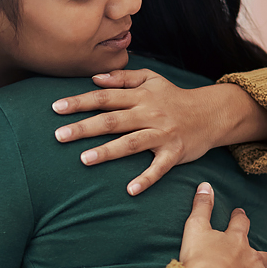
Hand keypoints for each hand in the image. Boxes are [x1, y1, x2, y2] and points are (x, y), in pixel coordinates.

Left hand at [52, 69, 266, 194]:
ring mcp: (162, 133)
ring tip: (84, 159)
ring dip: (108, 151)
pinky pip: (159, 168)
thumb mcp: (151, 79)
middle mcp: (149, 113)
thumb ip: (123, 77)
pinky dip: (146, 178)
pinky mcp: (174, 152)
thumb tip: (95, 78)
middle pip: (112, 120)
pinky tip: (130, 190)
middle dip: (84, 128)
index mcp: (140, 96)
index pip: (104, 97)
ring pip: (131, 143)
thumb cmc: (173, 97)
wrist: (211, 113)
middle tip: (58, 135)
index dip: (80, 102)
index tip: (56, 107)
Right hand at [179, 182, 266, 267]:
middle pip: (266, 256)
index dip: (240, 217)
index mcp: (236, 239)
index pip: (241, 223)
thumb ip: (201, 206)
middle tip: (264, 260)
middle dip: (266, 258)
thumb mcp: (195, 228)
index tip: (239, 214)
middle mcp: (252, 258)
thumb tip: (206, 184)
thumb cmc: (198, 259)